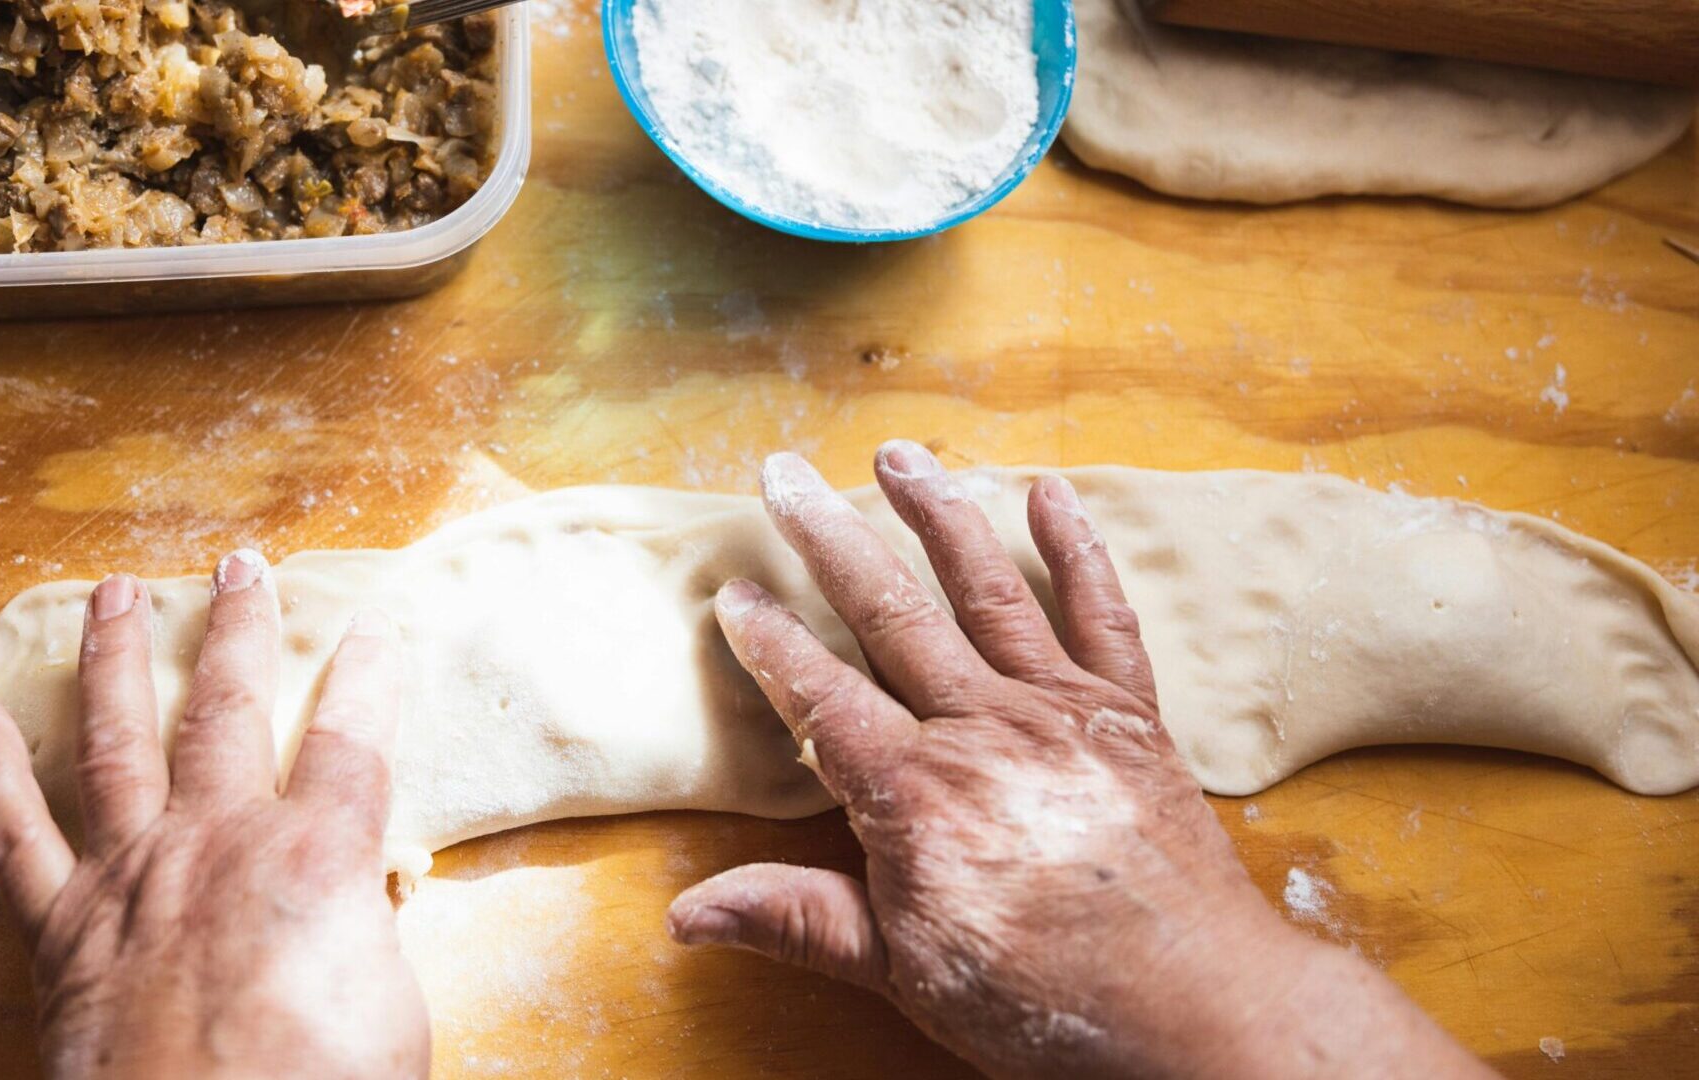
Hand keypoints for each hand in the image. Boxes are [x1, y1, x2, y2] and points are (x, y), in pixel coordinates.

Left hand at [0, 550, 425, 1079]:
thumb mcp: (391, 1007)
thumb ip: (370, 934)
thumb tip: (363, 905)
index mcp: (317, 856)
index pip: (353, 742)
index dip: (370, 679)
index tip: (371, 627)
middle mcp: (220, 841)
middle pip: (228, 709)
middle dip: (235, 630)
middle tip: (237, 566)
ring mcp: (133, 875)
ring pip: (118, 740)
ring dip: (114, 659)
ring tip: (113, 594)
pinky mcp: (63, 929)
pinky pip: (17, 836)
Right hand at [669, 442, 1493, 1079]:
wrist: (1198, 1006)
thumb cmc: (1048, 999)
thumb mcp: (906, 974)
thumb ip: (801, 922)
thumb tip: (686, 915)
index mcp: (916, 792)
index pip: (820, 696)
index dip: (769, 643)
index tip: (733, 592)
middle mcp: (984, 728)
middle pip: (889, 611)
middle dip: (828, 537)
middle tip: (783, 476)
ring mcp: (1061, 710)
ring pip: (985, 588)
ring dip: (936, 513)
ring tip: (895, 454)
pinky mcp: (1128, 713)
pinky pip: (1101, 612)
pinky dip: (1077, 549)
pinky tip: (1049, 494)